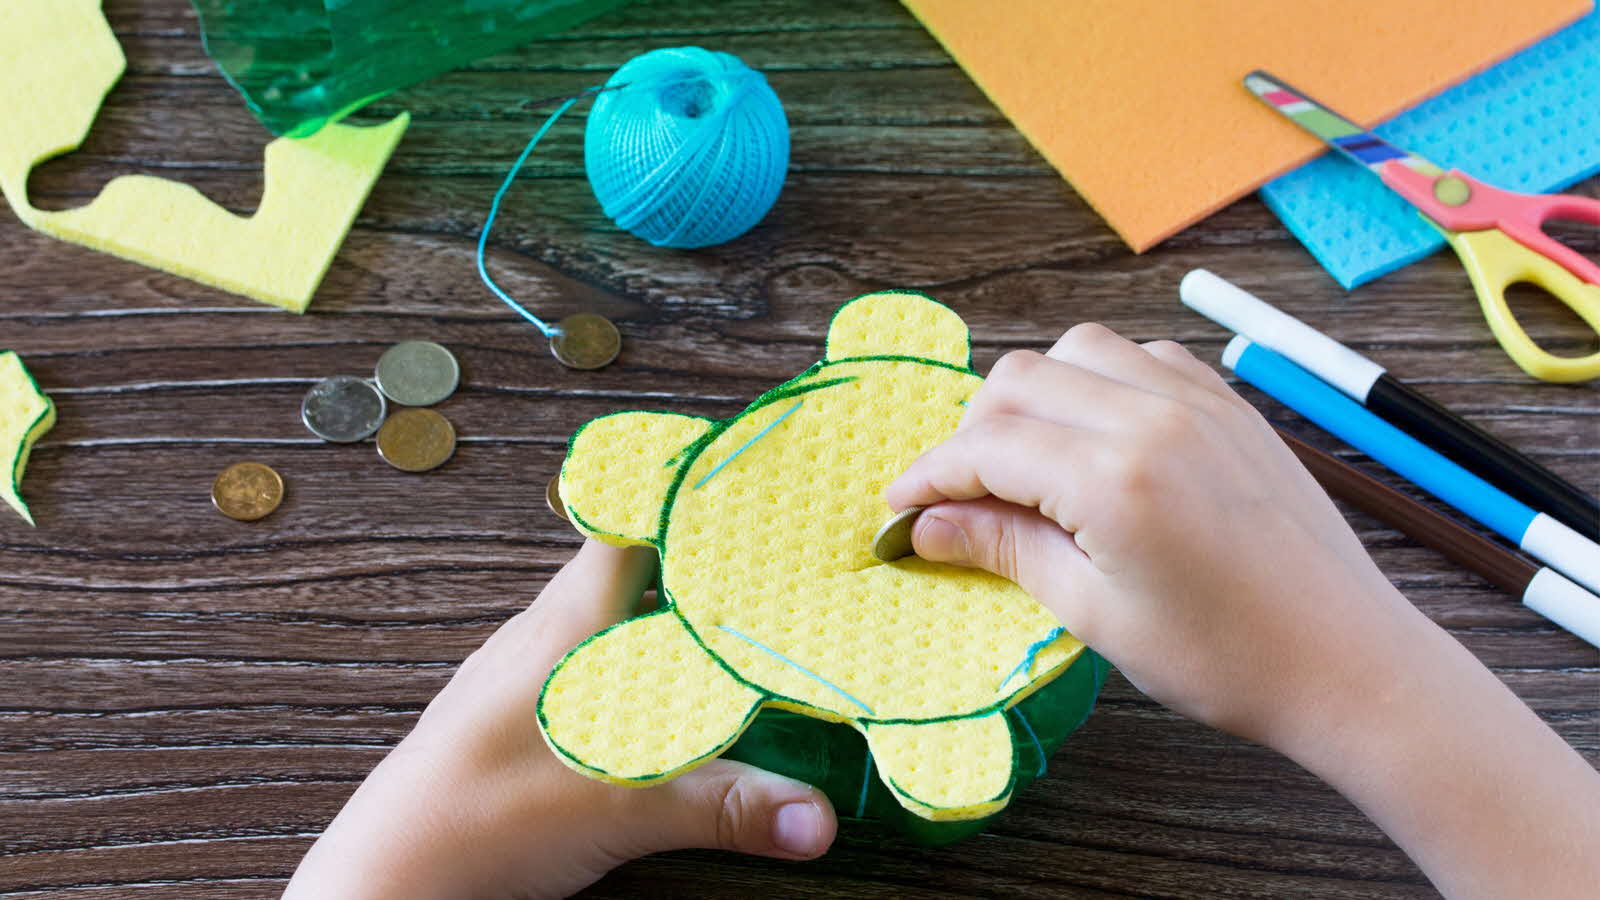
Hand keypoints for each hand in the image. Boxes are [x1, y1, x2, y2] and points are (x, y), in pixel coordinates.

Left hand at [284, 540, 835, 899]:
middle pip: (629, 571)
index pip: (623, 520)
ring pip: (611, 624)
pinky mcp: (519, 720)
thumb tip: (816, 819)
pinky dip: (638, 675)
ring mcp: (526, 675)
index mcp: (566, 622)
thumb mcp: (621, 808)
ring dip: (666, 624)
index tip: (738, 478)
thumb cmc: (476, 818)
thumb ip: (725, 807)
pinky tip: (666, 708)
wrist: (390, 880)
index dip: (677, 492)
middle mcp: (544, 634)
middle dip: (696, 566)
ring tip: (731, 632)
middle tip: (766, 568)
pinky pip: (593, 672)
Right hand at [887, 323, 1599, 899]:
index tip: (897, 508)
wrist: (1349, 661)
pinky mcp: (1231, 405)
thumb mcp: (1096, 615)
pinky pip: (1143, 357)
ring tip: (1027, 460)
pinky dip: (1099, 382)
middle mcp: (1154, 416)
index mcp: (1114, 477)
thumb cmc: (1224, 659)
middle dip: (972, 432)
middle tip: (960, 495)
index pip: (986, 446)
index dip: (928, 475)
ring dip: (1033, 395)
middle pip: (1019, 379)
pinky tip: (1099, 437)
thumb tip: (925, 523)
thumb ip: (1006, 549)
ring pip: (1077, 351)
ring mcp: (1199, 400)